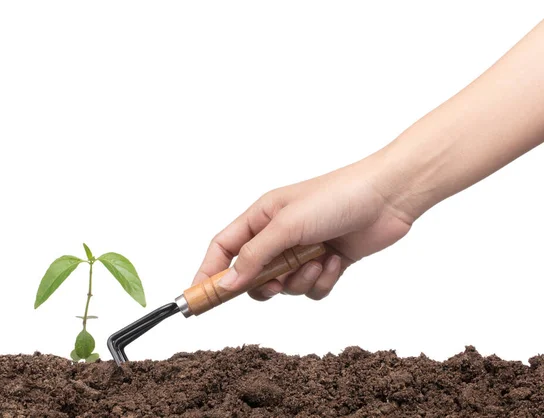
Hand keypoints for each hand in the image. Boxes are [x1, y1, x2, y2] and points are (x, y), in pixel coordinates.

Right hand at [192, 156, 413, 300]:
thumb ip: (254, 256)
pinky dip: (323, 281)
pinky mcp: (326, 263)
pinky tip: (336, 261)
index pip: (223, 248)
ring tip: (318, 260)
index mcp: (261, 218)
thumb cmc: (335, 197)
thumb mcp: (287, 225)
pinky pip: (312, 289)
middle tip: (276, 284)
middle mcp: (278, 235)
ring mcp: (303, 250)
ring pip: (285, 286)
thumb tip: (227, 283)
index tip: (197, 298)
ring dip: (301, 280)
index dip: (208, 272)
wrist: (387, 196)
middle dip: (264, 284)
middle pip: (252, 274)